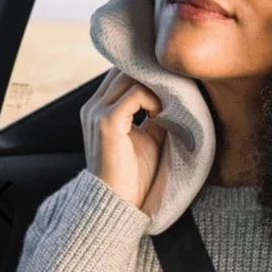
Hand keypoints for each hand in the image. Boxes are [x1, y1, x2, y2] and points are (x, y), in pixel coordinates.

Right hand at [81, 66, 166, 213]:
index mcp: (100, 107)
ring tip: (170, 105)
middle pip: (125, 69)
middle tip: (177, 87)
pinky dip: (153, 100)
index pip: (121, 72)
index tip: (173, 83)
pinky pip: (134, 94)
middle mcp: (94, 105)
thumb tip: (175, 94)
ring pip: (129, 76)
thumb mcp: (150, 136)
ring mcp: (96, 112)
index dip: (148, 72)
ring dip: (156, 86)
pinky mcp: (106, 123)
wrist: (119, 203)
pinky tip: (162, 116)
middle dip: (154, 75)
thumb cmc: (135, 174)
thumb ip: (155, 112)